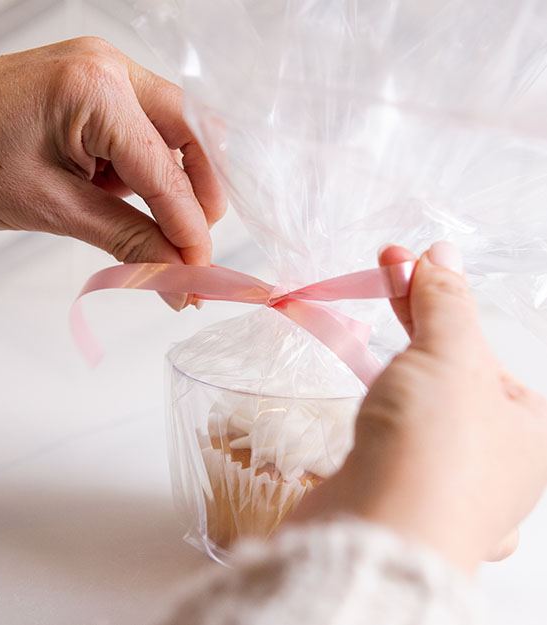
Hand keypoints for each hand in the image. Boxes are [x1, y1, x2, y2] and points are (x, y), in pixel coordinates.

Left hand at [0, 37, 224, 307]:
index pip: (167, 171)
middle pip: (192, 134)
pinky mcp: (99, 87)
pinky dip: (151, 171)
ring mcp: (107, 72)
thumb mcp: (53, 209)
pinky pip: (148, 131)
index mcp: (96, 90)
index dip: (189, 229)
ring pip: (176, 133)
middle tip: (192, 245)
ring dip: (176, 185)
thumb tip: (176, 276)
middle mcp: (111, 68)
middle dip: (200, 196)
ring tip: (156, 227)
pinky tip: (131, 199)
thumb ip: (127, 239)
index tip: (198, 274)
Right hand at [293, 241, 546, 572]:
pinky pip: (396, 445)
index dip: (436, 294)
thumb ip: (444, 303)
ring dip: (398, 373)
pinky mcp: (401, 497)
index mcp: (528, 429)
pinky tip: (376, 412)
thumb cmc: (434, 445)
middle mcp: (497, 462)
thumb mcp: (449, 356)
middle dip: (414, 321)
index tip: (398, 258)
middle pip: (450, 373)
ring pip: (421, 411)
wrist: (375, 535)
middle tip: (383, 270)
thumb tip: (440, 253)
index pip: (479, 345)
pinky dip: (382, 418)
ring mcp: (447, 485)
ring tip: (377, 337)